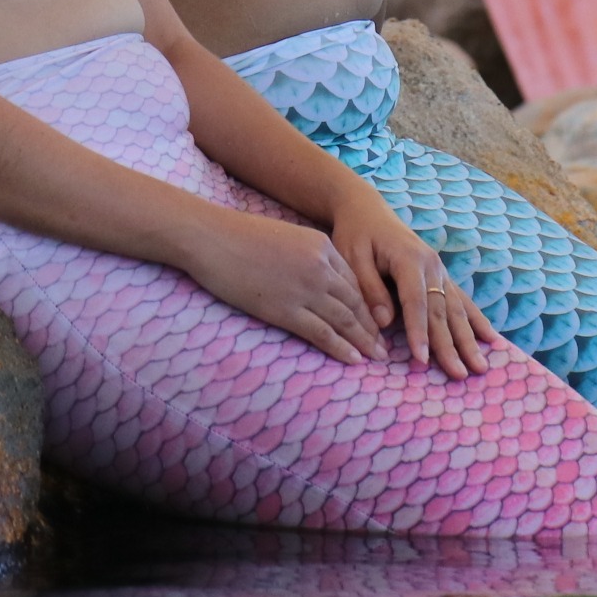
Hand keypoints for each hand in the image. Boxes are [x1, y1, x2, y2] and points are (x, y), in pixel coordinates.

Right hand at [181, 211, 390, 365]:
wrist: (212, 238)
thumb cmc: (240, 237)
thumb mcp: (285, 238)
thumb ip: (306, 256)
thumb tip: (317, 280)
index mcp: (322, 246)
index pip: (354, 281)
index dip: (368, 305)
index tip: (377, 322)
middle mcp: (320, 267)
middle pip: (356, 302)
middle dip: (372, 328)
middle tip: (384, 347)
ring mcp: (305, 289)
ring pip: (345, 319)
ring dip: (364, 341)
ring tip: (377, 358)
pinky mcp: (286, 309)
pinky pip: (322, 332)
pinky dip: (341, 347)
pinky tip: (354, 359)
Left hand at [327, 191, 499, 378]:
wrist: (368, 211)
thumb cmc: (356, 235)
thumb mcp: (352, 256)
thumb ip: (369, 288)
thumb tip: (385, 322)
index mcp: (408, 260)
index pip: (415, 303)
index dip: (419, 333)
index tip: (422, 360)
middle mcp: (431, 265)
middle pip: (442, 311)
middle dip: (452, 345)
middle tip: (462, 374)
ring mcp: (440, 270)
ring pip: (457, 310)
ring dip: (470, 340)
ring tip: (481, 366)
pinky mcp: (442, 276)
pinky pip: (462, 301)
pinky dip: (477, 321)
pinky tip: (491, 339)